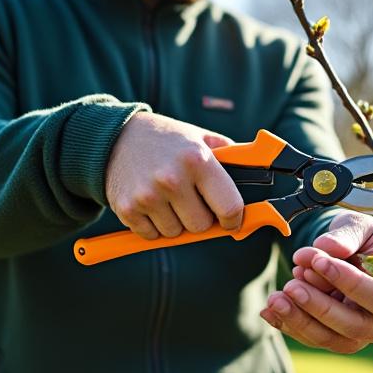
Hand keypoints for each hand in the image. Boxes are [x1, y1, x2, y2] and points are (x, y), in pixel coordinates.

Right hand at [104, 112, 243, 239]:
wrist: (113, 137)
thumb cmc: (166, 139)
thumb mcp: (199, 138)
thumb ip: (230, 156)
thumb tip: (259, 170)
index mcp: (198, 160)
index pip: (229, 208)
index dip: (233, 220)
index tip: (230, 220)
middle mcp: (173, 179)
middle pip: (201, 226)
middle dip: (200, 218)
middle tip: (192, 201)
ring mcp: (148, 196)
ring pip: (176, 233)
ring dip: (175, 222)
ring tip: (167, 198)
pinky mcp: (127, 209)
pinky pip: (152, 235)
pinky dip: (153, 226)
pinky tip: (150, 203)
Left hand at [261, 212, 372, 353]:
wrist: (356, 249)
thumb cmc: (367, 238)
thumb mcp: (362, 225)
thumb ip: (349, 235)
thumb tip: (328, 247)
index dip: (350, 283)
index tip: (320, 261)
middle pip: (357, 326)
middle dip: (321, 307)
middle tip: (293, 283)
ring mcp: (361, 331)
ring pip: (332, 339)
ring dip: (301, 320)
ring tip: (276, 297)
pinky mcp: (336, 337)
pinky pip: (313, 338)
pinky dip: (288, 325)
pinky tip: (269, 310)